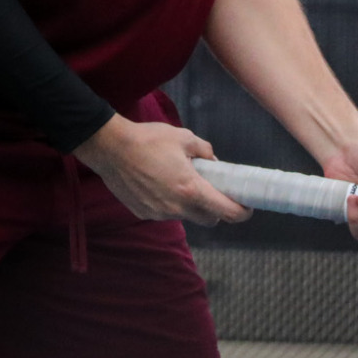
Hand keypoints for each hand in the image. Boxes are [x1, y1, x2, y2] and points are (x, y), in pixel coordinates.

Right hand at [73, 115, 249, 225]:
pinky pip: (164, 212)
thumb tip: (213, 162)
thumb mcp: (183, 137)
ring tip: (179, 181)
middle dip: (216, 209)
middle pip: (209, 219)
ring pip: (185, 216)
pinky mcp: (143, 213)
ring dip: (190, 205)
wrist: (110, 148)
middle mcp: (176, 208)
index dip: (241, 212)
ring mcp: (158, 213)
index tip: (247, 207)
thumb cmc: (148, 140)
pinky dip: (168, 203)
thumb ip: (205, 151)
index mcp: (191, 190)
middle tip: (215, 191)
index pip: (226, 212)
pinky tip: (158, 184)